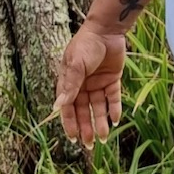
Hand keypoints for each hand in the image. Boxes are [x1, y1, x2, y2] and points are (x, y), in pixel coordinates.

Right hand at [54, 24, 126, 147]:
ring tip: (104, 137)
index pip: (68, 108)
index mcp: (69, 82)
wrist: (107, 29)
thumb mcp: (76, 64)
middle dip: (86, 127)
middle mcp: (83, 85)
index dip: (70, 123)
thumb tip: (57, 107)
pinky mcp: (112, 79)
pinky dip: (114, 109)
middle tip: (90, 144)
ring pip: (98, 107)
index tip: (73, 139)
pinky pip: (112, 98)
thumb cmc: (86, 44)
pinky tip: (115, 120)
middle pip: (84, 111)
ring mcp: (97, 83)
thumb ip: (70, 85)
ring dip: (101, 122)